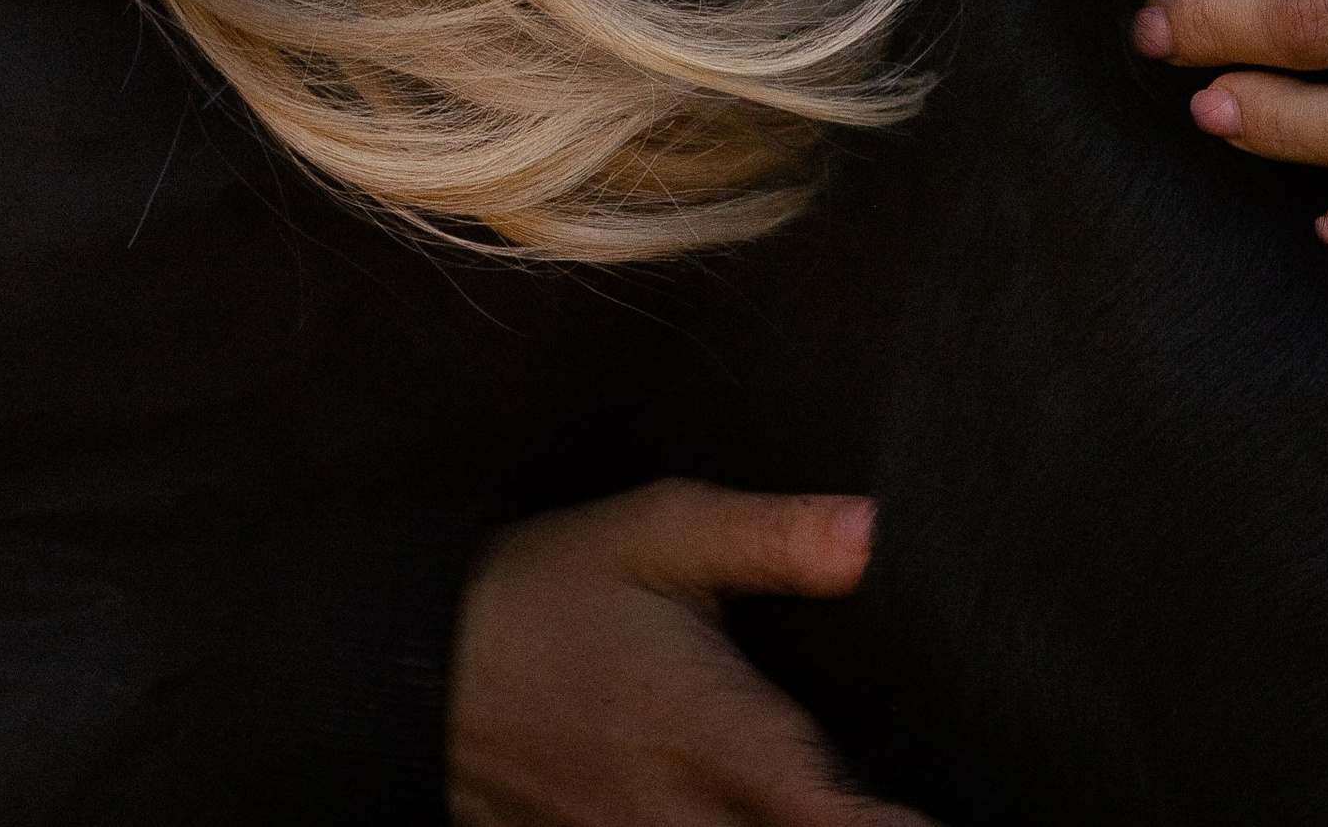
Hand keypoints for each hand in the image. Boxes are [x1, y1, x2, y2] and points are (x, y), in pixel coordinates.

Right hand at [447, 477, 928, 825]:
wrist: (423, 662)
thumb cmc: (551, 586)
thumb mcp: (657, 530)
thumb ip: (769, 536)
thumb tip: (869, 533)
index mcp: (702, 726)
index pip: (814, 808)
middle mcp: (671, 810)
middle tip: (904, 820)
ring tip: (842, 817)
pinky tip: (748, 821)